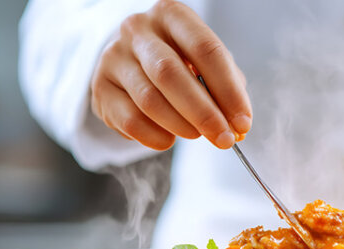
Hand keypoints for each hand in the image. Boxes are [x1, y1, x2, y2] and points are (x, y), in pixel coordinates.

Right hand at [90, 0, 250, 149]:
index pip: (205, 50)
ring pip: (149, 99)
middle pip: (171, 74)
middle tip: (223, 139)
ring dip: (181, 125)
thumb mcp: (204, 62)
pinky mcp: (100, 87)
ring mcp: (114, 57)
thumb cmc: (179, 59)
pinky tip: (168, 138)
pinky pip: (130, 120)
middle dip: (204, 113)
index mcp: (171, 15)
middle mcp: (138, 29)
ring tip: (197, 135)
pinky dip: (155, 136)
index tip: (243, 122)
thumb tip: (238, 125)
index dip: (228, 91)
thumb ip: (225, 87)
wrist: (130, 58)